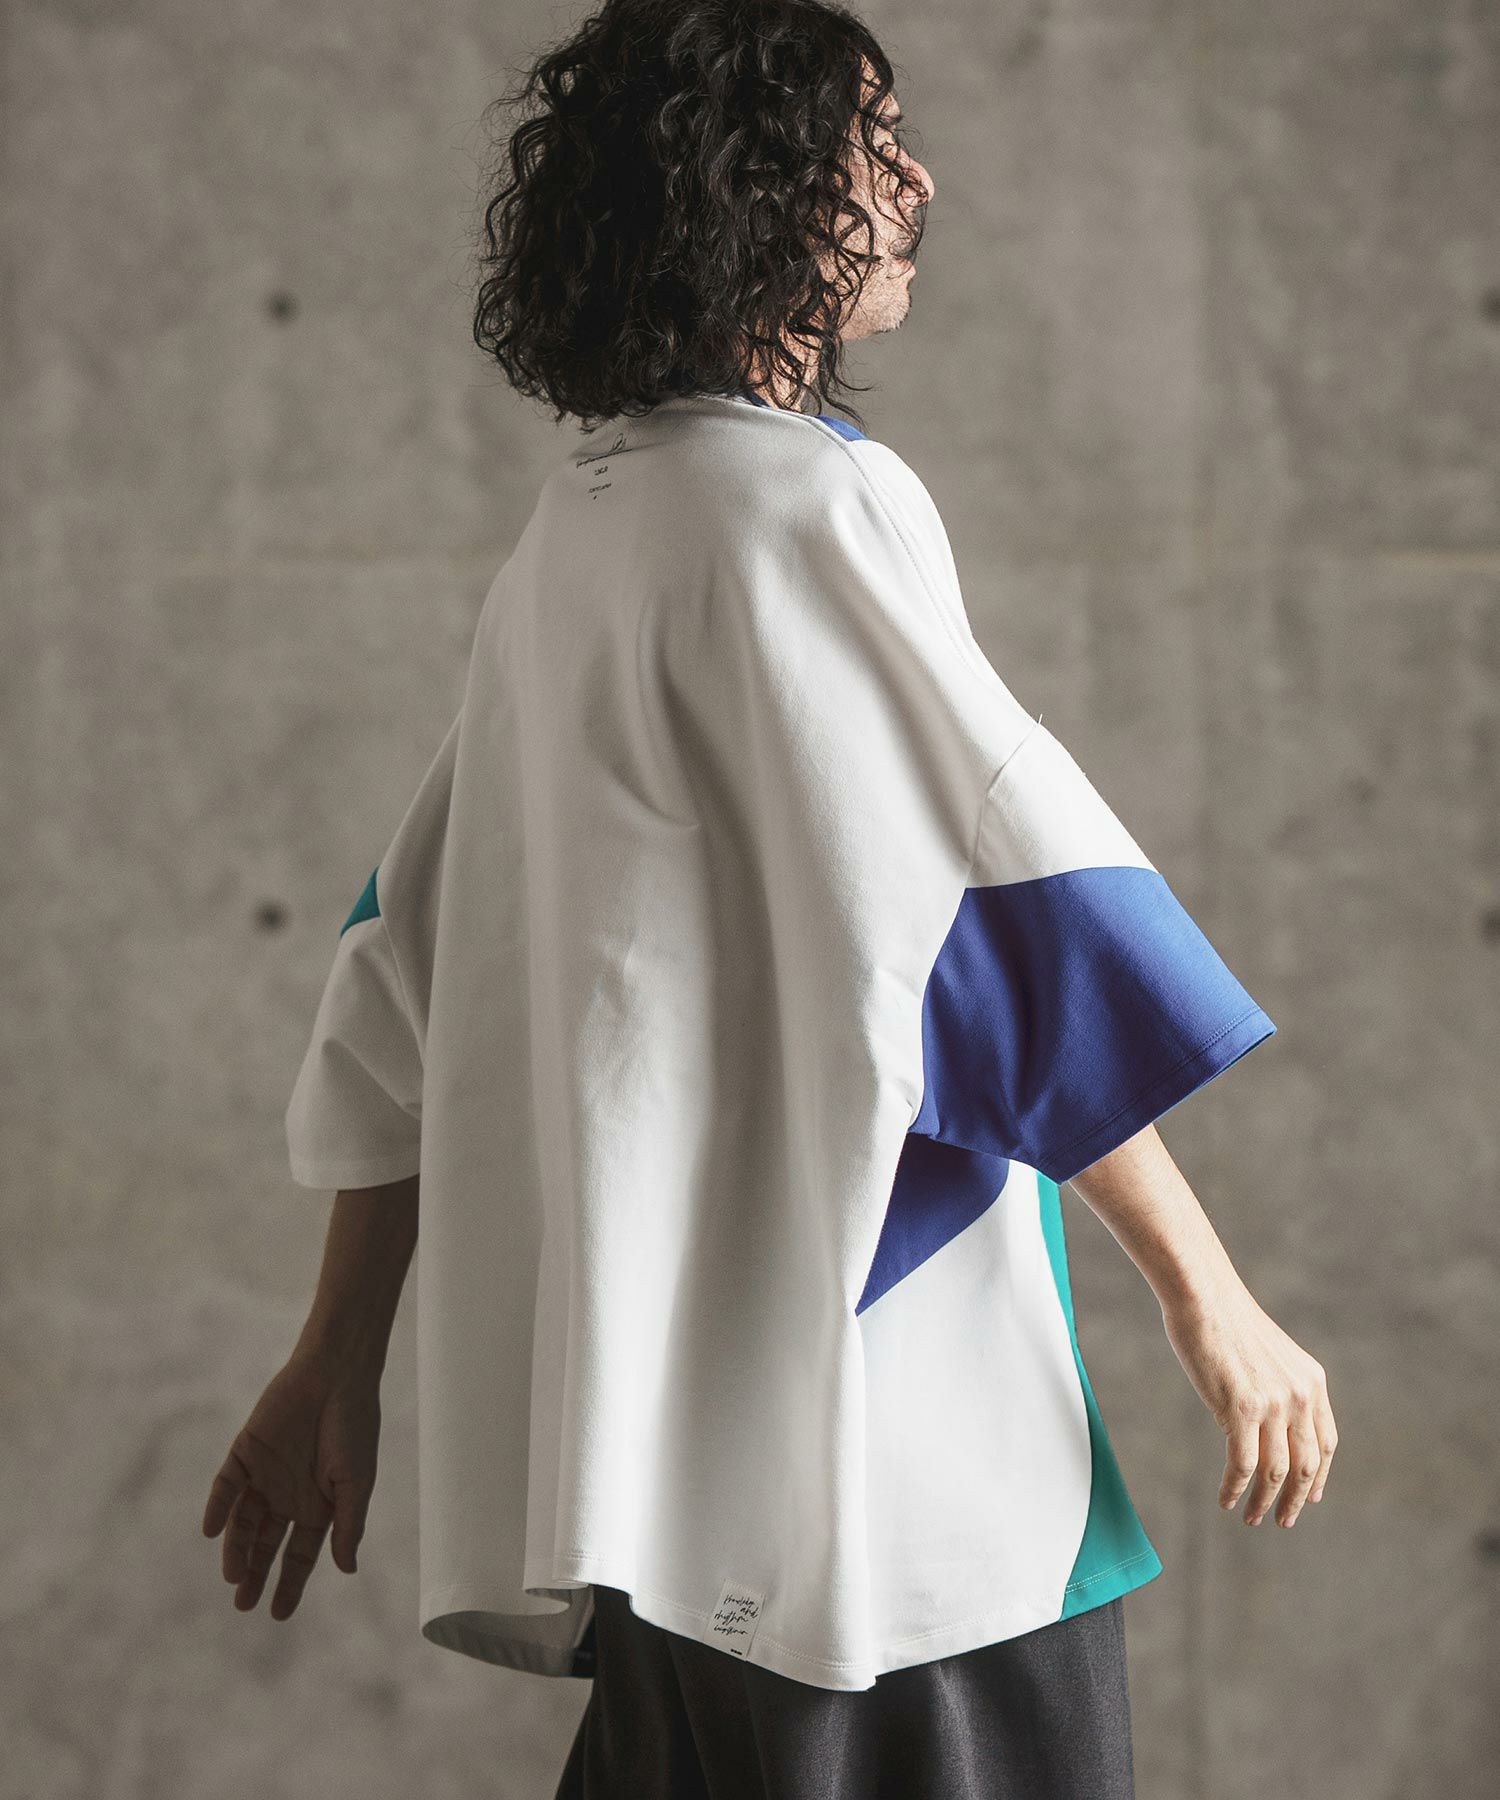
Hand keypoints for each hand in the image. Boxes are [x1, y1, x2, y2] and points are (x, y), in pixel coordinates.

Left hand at [201, 1351, 380, 1617]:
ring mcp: (264, 1476)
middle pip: (266, 1545)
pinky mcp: (245, 1453)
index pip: (299, 1555)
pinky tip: (212, 1531)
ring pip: (243, 1522)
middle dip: (254, 1574)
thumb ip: (348, 1524)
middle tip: (243, 1604)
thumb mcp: (356, 1481)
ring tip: (232, 1575)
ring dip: (236, 1548)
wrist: (337, 1374)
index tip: (277, 1614)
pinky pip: (226, 1486)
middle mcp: (287, 1496)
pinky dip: (217, 1508)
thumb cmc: (354, 1426)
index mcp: (318, 1507)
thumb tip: (347, 1570)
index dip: (289, 1584)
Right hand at [1160, 1276, 1337, 1527]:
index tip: (1310, 1497)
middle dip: (1297, 1500)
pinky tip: (1226, 1500)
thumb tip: (1269, 1424)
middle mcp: (1300, 1395)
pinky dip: (1236, 1489)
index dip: (1319, 1476)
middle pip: (1306, 1465)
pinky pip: (1243, 1465)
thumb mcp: (1268, 1355)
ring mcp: (1272, 1404)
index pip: (1326, 1442)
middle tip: (1284, 1521)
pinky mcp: (1241, 1409)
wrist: (1203, 1295)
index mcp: (1311, 1381)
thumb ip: (1277, 1388)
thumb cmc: (1224, 1319)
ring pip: (1277, 1472)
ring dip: (1265, 1503)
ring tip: (1251, 1518)